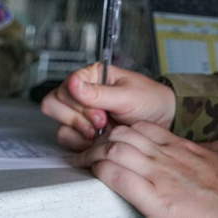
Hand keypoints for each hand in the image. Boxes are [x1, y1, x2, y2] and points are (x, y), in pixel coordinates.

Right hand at [41, 64, 176, 151]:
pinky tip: (99, 139)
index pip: (64, 88)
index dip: (78, 103)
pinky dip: (81, 142)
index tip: (100, 111)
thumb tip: (72, 82)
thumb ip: (99, 92)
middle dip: (78, 118)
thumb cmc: (149, 100)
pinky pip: (67, 139)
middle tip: (102, 122)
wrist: (163, 119)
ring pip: (59, 124)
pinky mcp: (83, 131)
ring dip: (80, 131)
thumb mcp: (127, 95)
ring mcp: (81, 113)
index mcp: (91, 76)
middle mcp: (82, 93)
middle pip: (55, 105)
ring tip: (103, 131)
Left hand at [75, 121, 217, 217]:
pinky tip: (97, 175)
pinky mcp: (157, 201)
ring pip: (116, 150)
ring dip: (95, 154)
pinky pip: (119, 178)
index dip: (121, 131)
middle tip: (90, 151)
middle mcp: (169, 157)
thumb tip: (203, 146)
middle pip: (123, 134)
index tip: (112, 139)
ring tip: (86, 161)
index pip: (142, 127)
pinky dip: (103, 173)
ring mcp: (162, 176)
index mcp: (183, 147)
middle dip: (101, 140)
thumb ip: (210, 149)